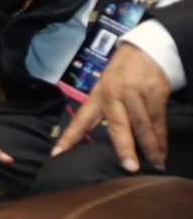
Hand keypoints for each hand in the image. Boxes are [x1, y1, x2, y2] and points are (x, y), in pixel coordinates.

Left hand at [54, 42, 170, 172]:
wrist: (144, 50)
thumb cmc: (122, 75)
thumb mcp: (106, 88)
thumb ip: (103, 111)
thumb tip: (102, 140)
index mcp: (98, 96)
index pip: (81, 120)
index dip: (69, 137)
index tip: (57, 154)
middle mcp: (114, 95)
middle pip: (118, 126)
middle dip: (124, 148)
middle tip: (129, 168)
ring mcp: (135, 94)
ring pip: (143, 126)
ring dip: (150, 148)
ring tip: (155, 164)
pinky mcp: (155, 94)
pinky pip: (158, 121)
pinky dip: (162, 138)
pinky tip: (162, 151)